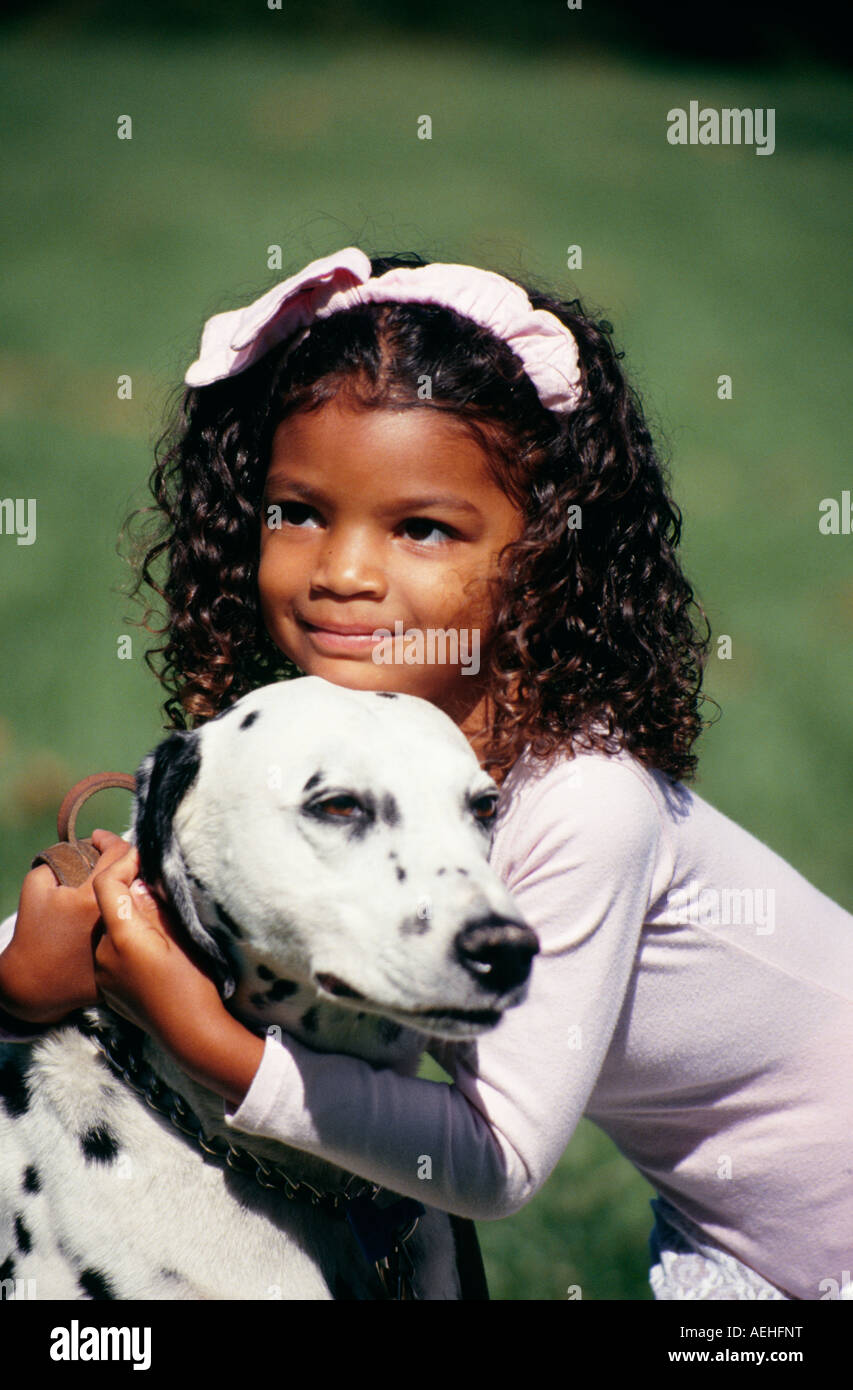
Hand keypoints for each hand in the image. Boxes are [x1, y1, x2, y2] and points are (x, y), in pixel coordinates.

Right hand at [0, 830, 131, 1023]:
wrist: (36, 983)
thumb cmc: (33, 932)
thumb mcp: (36, 887)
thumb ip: (59, 859)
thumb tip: (83, 847)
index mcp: (93, 897)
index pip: (120, 853)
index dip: (109, 839)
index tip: (98, 839)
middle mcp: (118, 917)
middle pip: (140, 872)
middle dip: (127, 858)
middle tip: (111, 856)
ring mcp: (128, 939)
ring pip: (148, 897)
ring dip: (138, 883)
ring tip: (120, 879)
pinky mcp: (133, 957)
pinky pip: (147, 925)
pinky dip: (140, 911)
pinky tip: (125, 907)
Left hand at [91, 835, 264, 1103]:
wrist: (192, 1035)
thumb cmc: (195, 983)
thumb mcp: (181, 935)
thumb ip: (155, 904)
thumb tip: (140, 879)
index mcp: (122, 937)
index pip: (107, 883)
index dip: (121, 861)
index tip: (137, 851)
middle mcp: (104, 953)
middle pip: (106, 905)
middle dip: (125, 888)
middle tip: (149, 877)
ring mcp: (103, 972)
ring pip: (109, 927)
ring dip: (126, 916)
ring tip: (155, 916)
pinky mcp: (107, 986)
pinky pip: (111, 950)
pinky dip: (125, 939)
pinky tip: (150, 946)